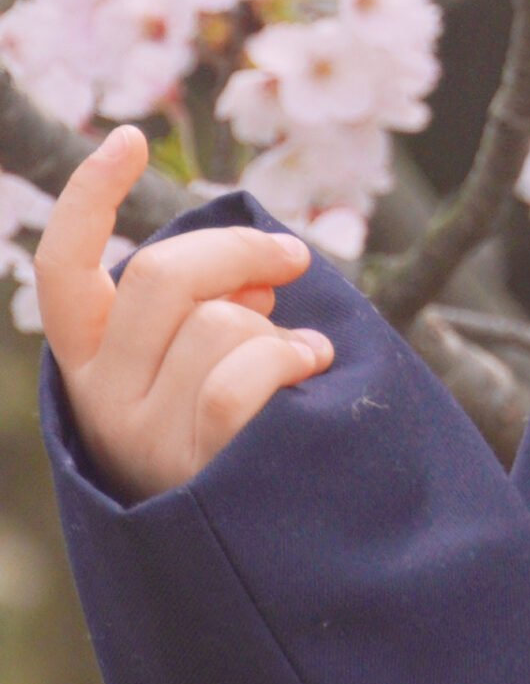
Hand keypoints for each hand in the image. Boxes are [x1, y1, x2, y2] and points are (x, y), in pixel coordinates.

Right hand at [33, 126, 332, 501]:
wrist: (260, 545)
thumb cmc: (234, 433)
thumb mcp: (198, 362)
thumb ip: (207, 304)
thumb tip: (250, 271)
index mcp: (89, 361)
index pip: (64, 269)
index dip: (89, 198)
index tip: (128, 139)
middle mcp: (100, 398)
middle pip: (164, 276)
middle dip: (241, 252)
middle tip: (291, 261)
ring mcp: (145, 434)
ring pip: (217, 325)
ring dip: (274, 328)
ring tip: (298, 357)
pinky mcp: (197, 464)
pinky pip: (241, 377)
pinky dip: (289, 359)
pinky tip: (311, 369)